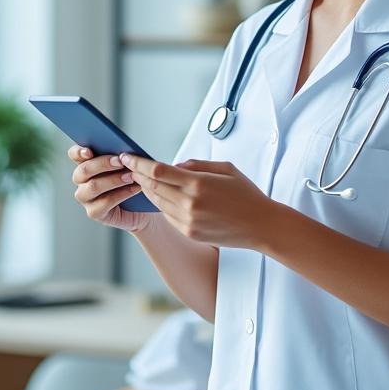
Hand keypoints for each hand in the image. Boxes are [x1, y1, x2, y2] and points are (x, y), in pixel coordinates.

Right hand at [68, 145, 154, 233]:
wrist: (142, 206)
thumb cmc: (132, 181)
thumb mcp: (125, 165)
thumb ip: (118, 157)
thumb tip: (121, 150)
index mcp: (86, 164)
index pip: (74, 155)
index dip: (78, 152)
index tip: (89, 151)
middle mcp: (82, 181)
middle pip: (83, 170)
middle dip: (103, 164)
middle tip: (120, 161)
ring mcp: (85, 198)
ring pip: (93, 186)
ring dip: (113, 180)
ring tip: (130, 176)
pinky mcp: (93, 212)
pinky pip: (105, 202)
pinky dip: (122, 194)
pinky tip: (134, 188)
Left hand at [119, 153, 272, 248]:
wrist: (261, 225)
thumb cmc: (246, 195)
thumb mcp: (225, 168)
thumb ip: (196, 165)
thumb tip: (174, 165)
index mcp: (198, 184)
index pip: (158, 171)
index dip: (138, 163)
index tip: (127, 157)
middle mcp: (189, 204)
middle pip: (152, 187)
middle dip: (138, 175)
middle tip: (130, 166)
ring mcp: (188, 221)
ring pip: (157, 202)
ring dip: (147, 190)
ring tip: (142, 180)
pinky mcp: (189, 232)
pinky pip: (167, 215)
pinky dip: (161, 204)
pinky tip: (161, 196)